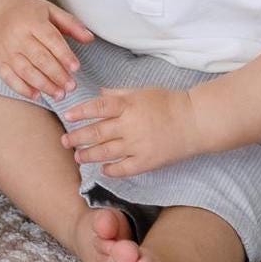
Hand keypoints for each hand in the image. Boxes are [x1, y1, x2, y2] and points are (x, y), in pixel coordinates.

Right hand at [0, 0, 93, 100]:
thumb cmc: (28, 12)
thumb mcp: (49, 10)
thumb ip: (71, 24)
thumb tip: (90, 38)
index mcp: (31, 20)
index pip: (50, 39)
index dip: (64, 55)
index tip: (76, 68)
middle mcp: (17, 35)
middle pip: (39, 58)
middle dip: (57, 75)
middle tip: (71, 87)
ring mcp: (6, 49)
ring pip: (25, 70)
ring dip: (44, 85)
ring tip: (60, 95)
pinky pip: (8, 78)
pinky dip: (22, 89)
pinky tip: (37, 95)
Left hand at [62, 86, 197, 178]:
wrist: (195, 121)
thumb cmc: (169, 102)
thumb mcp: (142, 91)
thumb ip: (119, 93)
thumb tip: (100, 93)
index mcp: (127, 105)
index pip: (97, 107)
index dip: (80, 112)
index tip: (68, 116)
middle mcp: (129, 125)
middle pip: (97, 132)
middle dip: (78, 137)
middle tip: (64, 141)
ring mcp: (138, 145)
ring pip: (107, 152)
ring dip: (89, 155)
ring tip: (78, 156)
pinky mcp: (148, 161)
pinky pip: (125, 168)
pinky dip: (112, 170)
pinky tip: (103, 169)